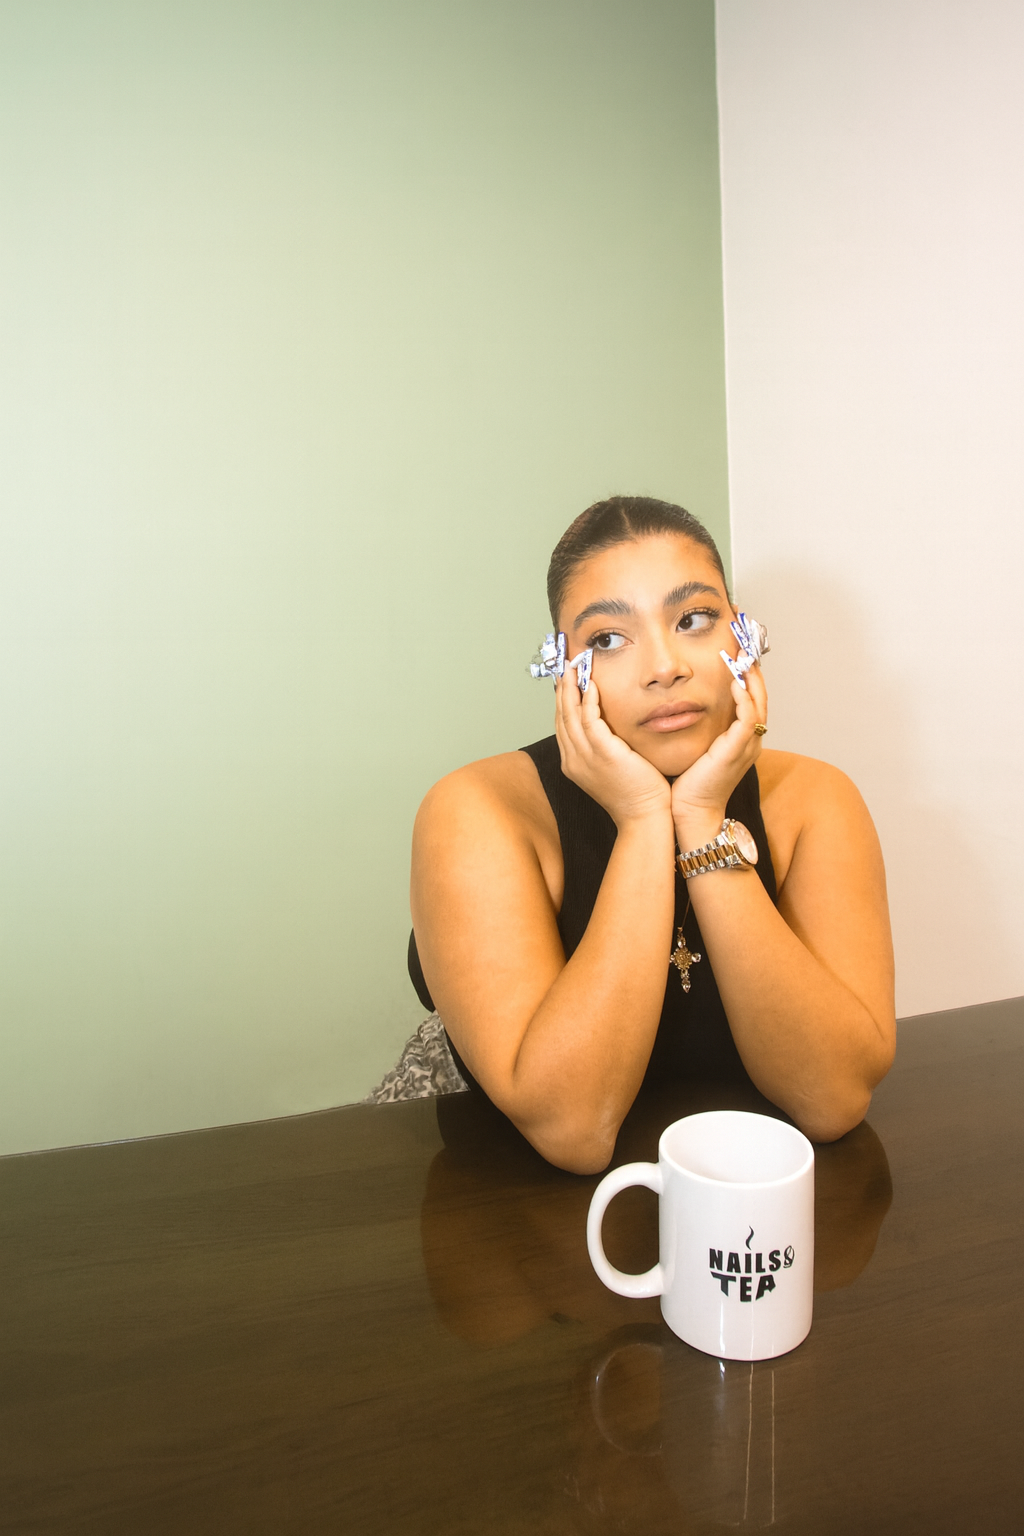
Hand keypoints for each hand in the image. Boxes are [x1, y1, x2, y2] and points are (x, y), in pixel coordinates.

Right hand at [554, 669, 671, 830]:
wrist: (645, 817)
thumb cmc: (637, 796)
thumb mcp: (614, 769)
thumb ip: (607, 748)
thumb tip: (610, 729)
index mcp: (575, 764)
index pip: (563, 726)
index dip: (562, 701)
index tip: (566, 681)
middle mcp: (574, 759)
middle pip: (561, 717)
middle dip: (562, 689)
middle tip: (566, 666)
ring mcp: (585, 757)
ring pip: (570, 715)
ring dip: (571, 688)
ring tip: (574, 667)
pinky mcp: (602, 753)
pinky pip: (589, 719)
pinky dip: (588, 700)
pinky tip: (591, 685)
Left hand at [670, 662, 767, 845]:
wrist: (690, 813)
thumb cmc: (688, 784)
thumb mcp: (696, 746)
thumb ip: (697, 725)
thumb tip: (677, 702)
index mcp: (741, 738)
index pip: (750, 697)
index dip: (745, 672)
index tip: (735, 647)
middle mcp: (749, 740)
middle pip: (760, 694)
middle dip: (752, 666)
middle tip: (744, 640)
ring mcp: (746, 746)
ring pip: (758, 703)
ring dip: (751, 677)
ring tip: (742, 654)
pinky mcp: (736, 752)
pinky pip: (747, 720)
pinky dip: (744, 700)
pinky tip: (735, 683)